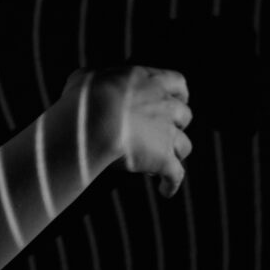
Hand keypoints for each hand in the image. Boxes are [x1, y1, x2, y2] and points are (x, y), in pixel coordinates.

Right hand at [66, 66, 194, 196]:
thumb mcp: (85, 78)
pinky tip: (165, 191)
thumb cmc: (86, 97)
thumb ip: (95, 78)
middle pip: (184, 116)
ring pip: (184, 146)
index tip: (173, 99)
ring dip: (175, 153)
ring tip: (160, 162)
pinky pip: (175, 175)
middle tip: (161, 133)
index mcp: (150, 82)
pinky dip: (171, 184)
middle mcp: (165, 106)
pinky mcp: (163, 159)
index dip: (177, 93)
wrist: (95, 122)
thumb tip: (86, 81)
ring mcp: (167, 134)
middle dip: (176, 124)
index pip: (177, 83)